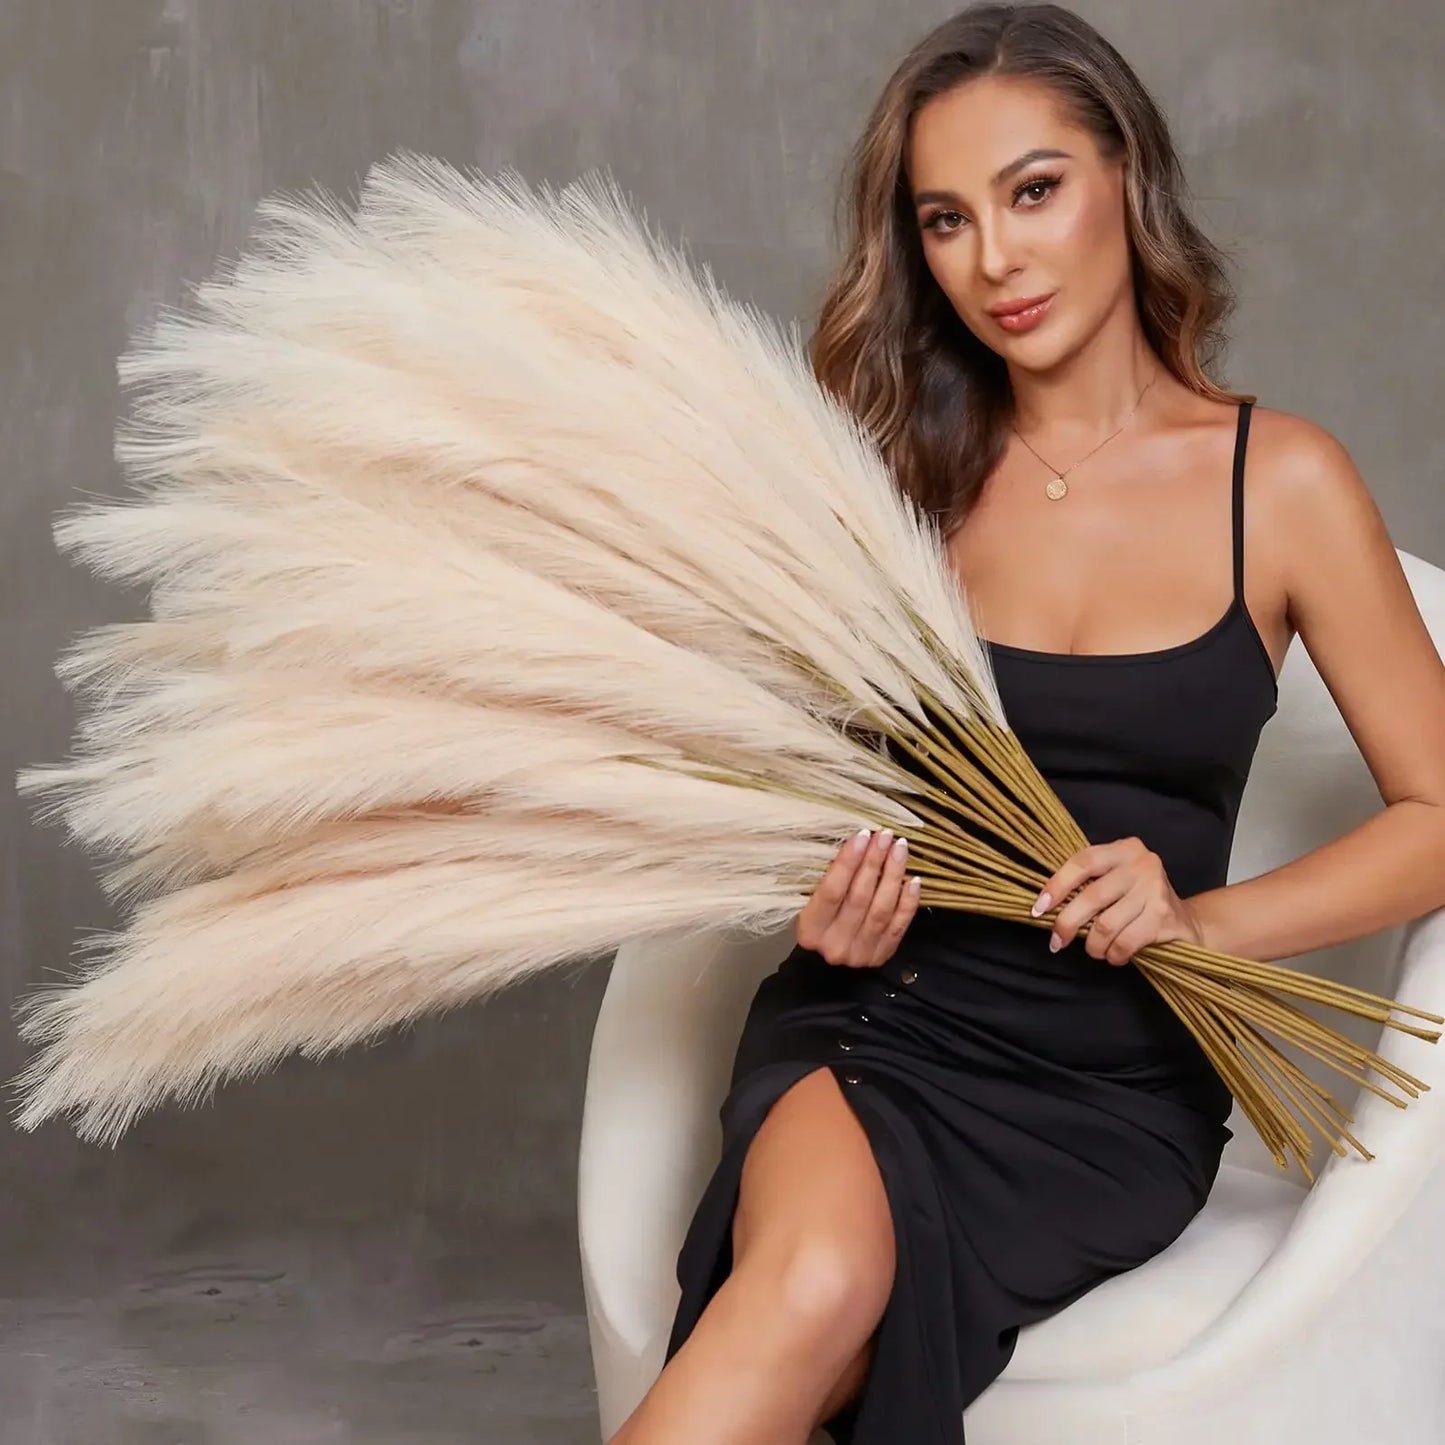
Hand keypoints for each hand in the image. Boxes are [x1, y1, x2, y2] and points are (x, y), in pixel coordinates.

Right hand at [794, 827, 921, 967]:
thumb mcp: (810, 904)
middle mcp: (835, 945)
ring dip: (893, 875)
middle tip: (885, 836)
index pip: (832, 891)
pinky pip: (899, 925)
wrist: (826, 968)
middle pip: (859, 897)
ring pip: (882, 909)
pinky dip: (908, 901)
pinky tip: (913, 879)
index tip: (862, 835)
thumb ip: (829, 880)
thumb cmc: (819, 924)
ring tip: (900, 849)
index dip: (848, 862)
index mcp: (811, 930)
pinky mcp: (882, 955)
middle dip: (874, 862)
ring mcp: (861, 953)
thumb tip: (857, 844)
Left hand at [1031, 836, 1203, 965]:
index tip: (1038, 909)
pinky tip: (1113, 955)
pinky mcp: (1163, 918)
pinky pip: (1124, 942)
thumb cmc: (1138, 901)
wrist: (1186, 922)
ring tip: (1094, 950)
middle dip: (1067, 923)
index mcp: (1124, 849)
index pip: (1082, 862)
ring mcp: (1155, 890)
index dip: (1057, 885)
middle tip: (1057, 941)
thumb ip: (1088, 884)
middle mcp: (1141, 864)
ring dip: (1093, 945)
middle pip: (1091, 896)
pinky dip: (1113, 954)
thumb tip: (1046, 905)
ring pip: (1106, 925)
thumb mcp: (1115, 880)